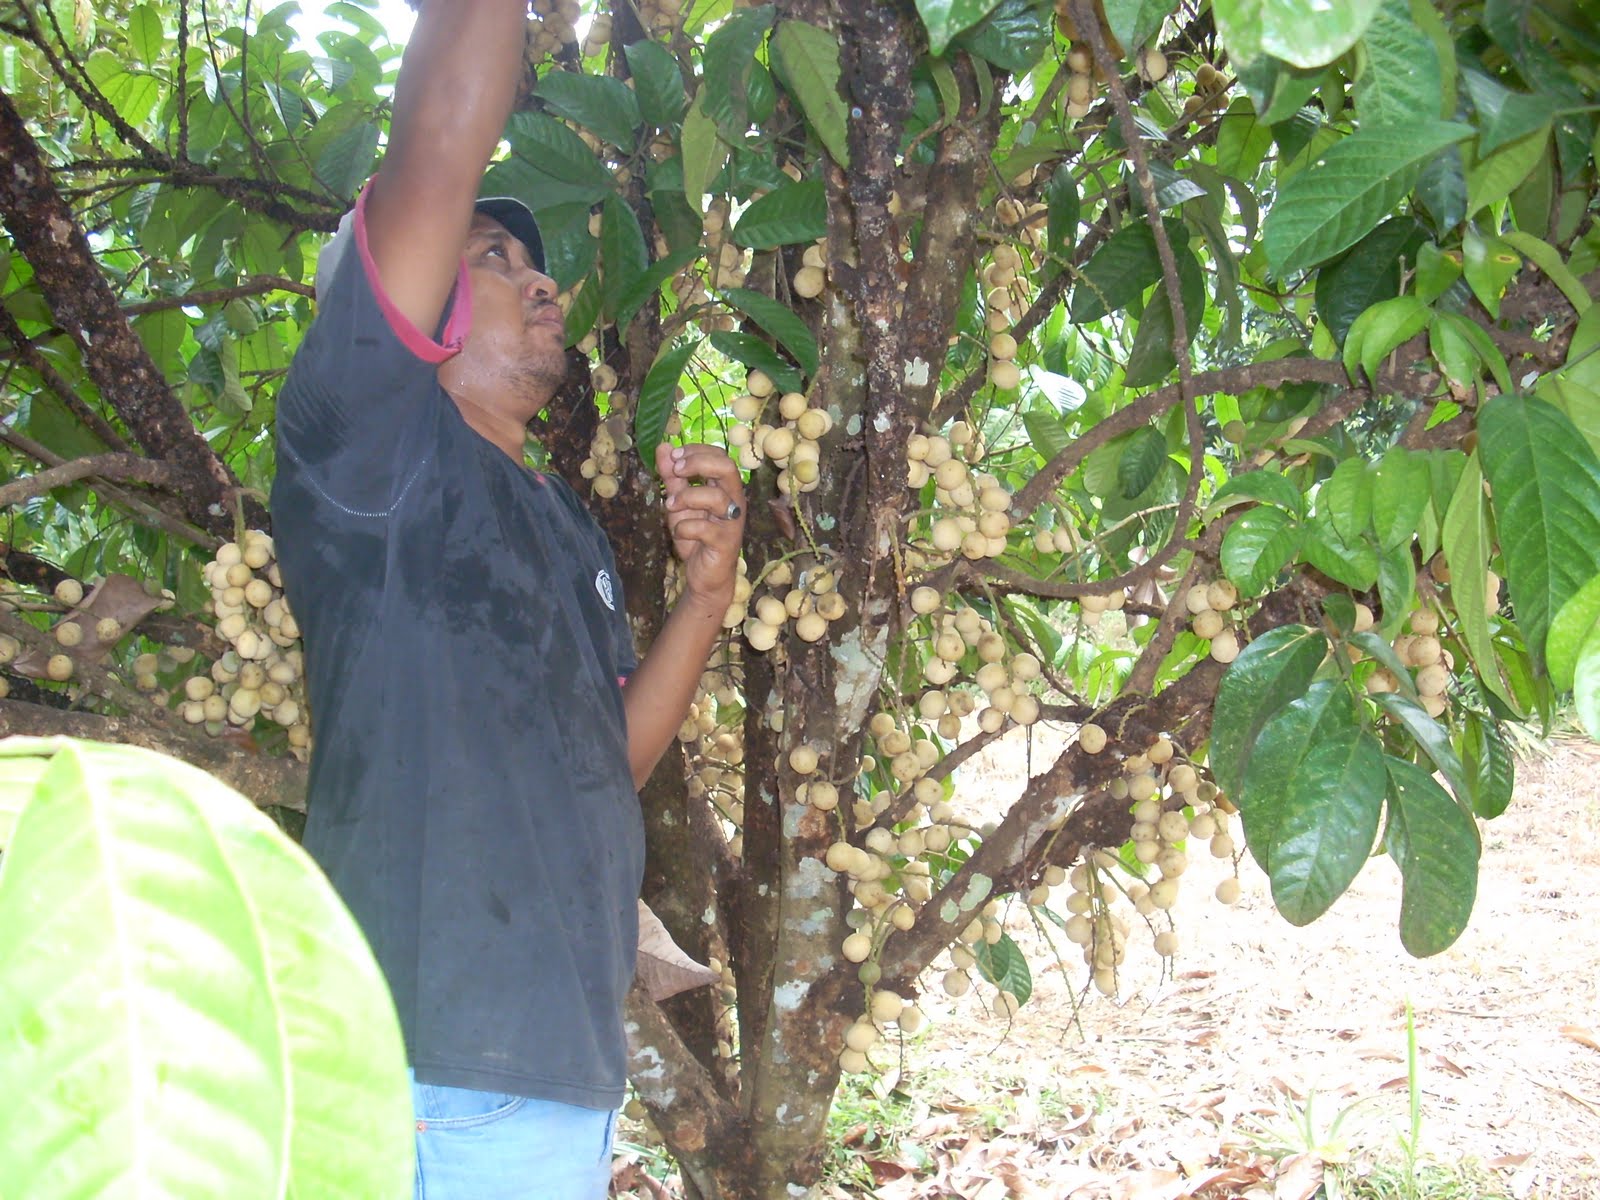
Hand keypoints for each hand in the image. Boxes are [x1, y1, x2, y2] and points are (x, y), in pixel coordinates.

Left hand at [656, 442, 744, 608]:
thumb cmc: (696, 538)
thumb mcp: (679, 504)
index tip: (674, 456)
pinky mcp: (725, 543)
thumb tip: (663, 447)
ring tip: (670, 505)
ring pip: (716, 497)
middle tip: (677, 471)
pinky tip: (679, 533)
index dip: (696, 451)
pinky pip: (705, 529)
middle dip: (698, 463)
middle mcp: (733, 501)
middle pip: (727, 467)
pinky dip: (685, 528)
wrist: (706, 577)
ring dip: (687, 497)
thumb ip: (673, 478)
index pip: (719, 456)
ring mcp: (731, 522)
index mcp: (724, 488)